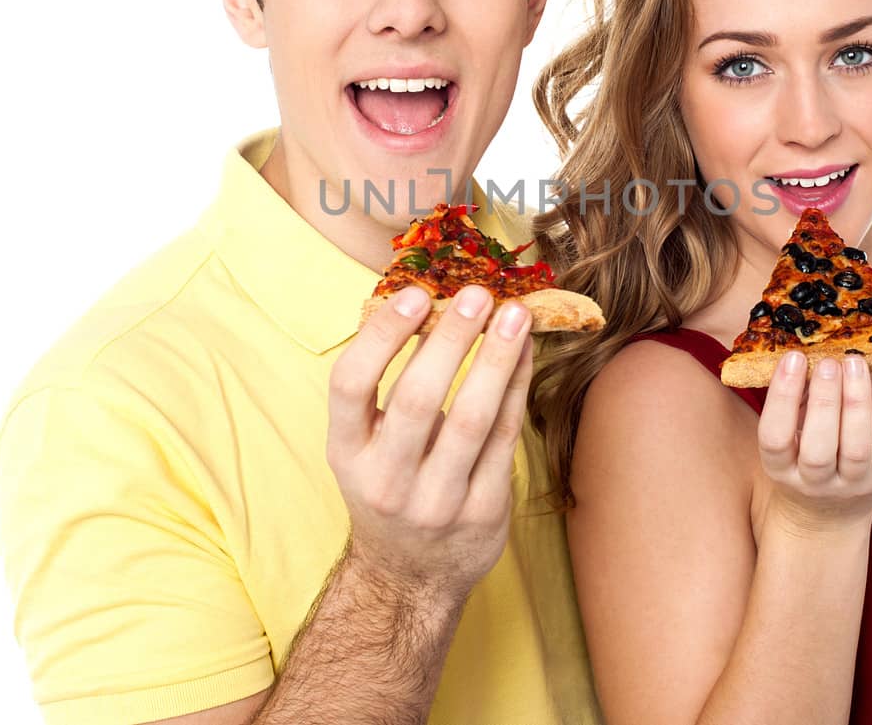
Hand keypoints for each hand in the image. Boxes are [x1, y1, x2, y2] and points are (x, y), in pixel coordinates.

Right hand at [325, 284, 532, 595]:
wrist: (410, 577)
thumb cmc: (390, 484)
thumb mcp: (366, 444)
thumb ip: (385, 386)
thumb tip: (427, 302)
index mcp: (346, 453)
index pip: (350, 385)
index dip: (381, 336)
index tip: (414, 294)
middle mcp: (385, 481)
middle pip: (417, 399)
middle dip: (451, 340)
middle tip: (478, 294)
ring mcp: (435, 502)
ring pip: (471, 420)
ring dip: (496, 360)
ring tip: (515, 315)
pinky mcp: (481, 512)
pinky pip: (503, 440)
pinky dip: (516, 390)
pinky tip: (525, 355)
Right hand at [757, 353, 871, 535]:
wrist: (829, 513)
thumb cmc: (802, 458)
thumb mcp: (786, 438)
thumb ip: (792, 400)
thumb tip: (806, 348)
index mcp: (781, 470)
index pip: (775, 438)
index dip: (782, 397)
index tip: (793, 358)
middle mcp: (815, 482)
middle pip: (819, 448)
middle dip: (825, 400)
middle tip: (829, 361)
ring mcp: (854, 483)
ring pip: (857, 447)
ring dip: (858, 400)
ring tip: (855, 362)